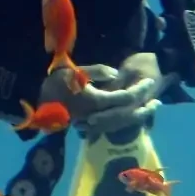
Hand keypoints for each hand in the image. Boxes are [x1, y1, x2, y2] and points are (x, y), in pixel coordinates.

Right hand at [37, 52, 174, 136]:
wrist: (35, 102)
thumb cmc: (54, 83)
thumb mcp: (74, 71)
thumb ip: (98, 72)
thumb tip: (118, 74)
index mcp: (96, 101)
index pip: (124, 97)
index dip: (139, 89)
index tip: (151, 81)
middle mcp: (98, 114)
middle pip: (128, 114)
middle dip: (144, 107)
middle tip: (159, 101)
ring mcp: (94, 121)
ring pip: (122, 122)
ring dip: (138, 115)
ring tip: (150, 108)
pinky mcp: (90, 124)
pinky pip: (114, 124)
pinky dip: (126, 120)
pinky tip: (132, 113)